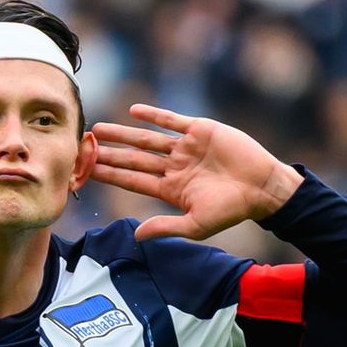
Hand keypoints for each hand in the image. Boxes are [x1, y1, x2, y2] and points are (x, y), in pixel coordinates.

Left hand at [90, 104, 301, 240]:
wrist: (263, 187)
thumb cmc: (232, 210)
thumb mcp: (196, 224)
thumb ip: (165, 227)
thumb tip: (136, 235)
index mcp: (171, 189)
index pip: (133, 181)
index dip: (110, 176)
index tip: (87, 170)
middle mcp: (174, 167)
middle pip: (134, 159)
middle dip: (109, 154)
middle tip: (83, 146)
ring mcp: (185, 148)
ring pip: (147, 139)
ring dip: (123, 133)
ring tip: (99, 129)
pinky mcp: (200, 131)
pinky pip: (172, 121)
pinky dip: (154, 115)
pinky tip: (134, 111)